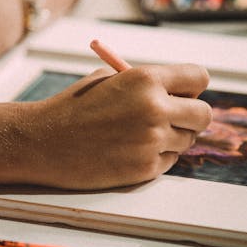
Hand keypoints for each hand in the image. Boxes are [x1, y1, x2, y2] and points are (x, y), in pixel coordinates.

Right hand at [16, 63, 211, 188]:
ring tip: (139, 135)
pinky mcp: (146, 168)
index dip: (192, 87)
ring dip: (172, 138)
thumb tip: (180, 91)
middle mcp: (156, 109)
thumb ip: (146, 83)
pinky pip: (169, 161)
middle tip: (174, 119)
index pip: (199, 78)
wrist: (43, 142)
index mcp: (147, 79)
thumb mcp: (108, 79)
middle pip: (203, 114)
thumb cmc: (72, 107)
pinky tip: (129, 151)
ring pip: (187, 140)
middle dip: (191, 116)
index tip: (184, 94)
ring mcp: (152, 141)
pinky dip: (156, 157)